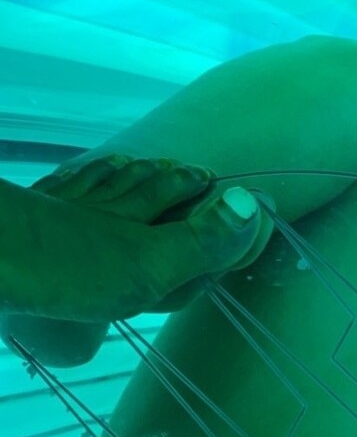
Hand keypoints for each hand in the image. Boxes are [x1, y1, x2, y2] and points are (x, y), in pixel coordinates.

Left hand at [0, 155, 271, 367]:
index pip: (170, 192)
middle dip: (160, 176)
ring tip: (126, 165)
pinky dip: (67, 183)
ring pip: (94, 183)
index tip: (211, 178)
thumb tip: (252, 201)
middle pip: (134, 182)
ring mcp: (57, 207)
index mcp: (131, 217)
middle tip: (180, 170)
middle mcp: (97, 203)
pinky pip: (52, 191)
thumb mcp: (148, 266)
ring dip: (116, 174)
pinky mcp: (24, 217)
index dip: (192, 185)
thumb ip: (201, 241)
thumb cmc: (71, 271)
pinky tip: (63, 184)